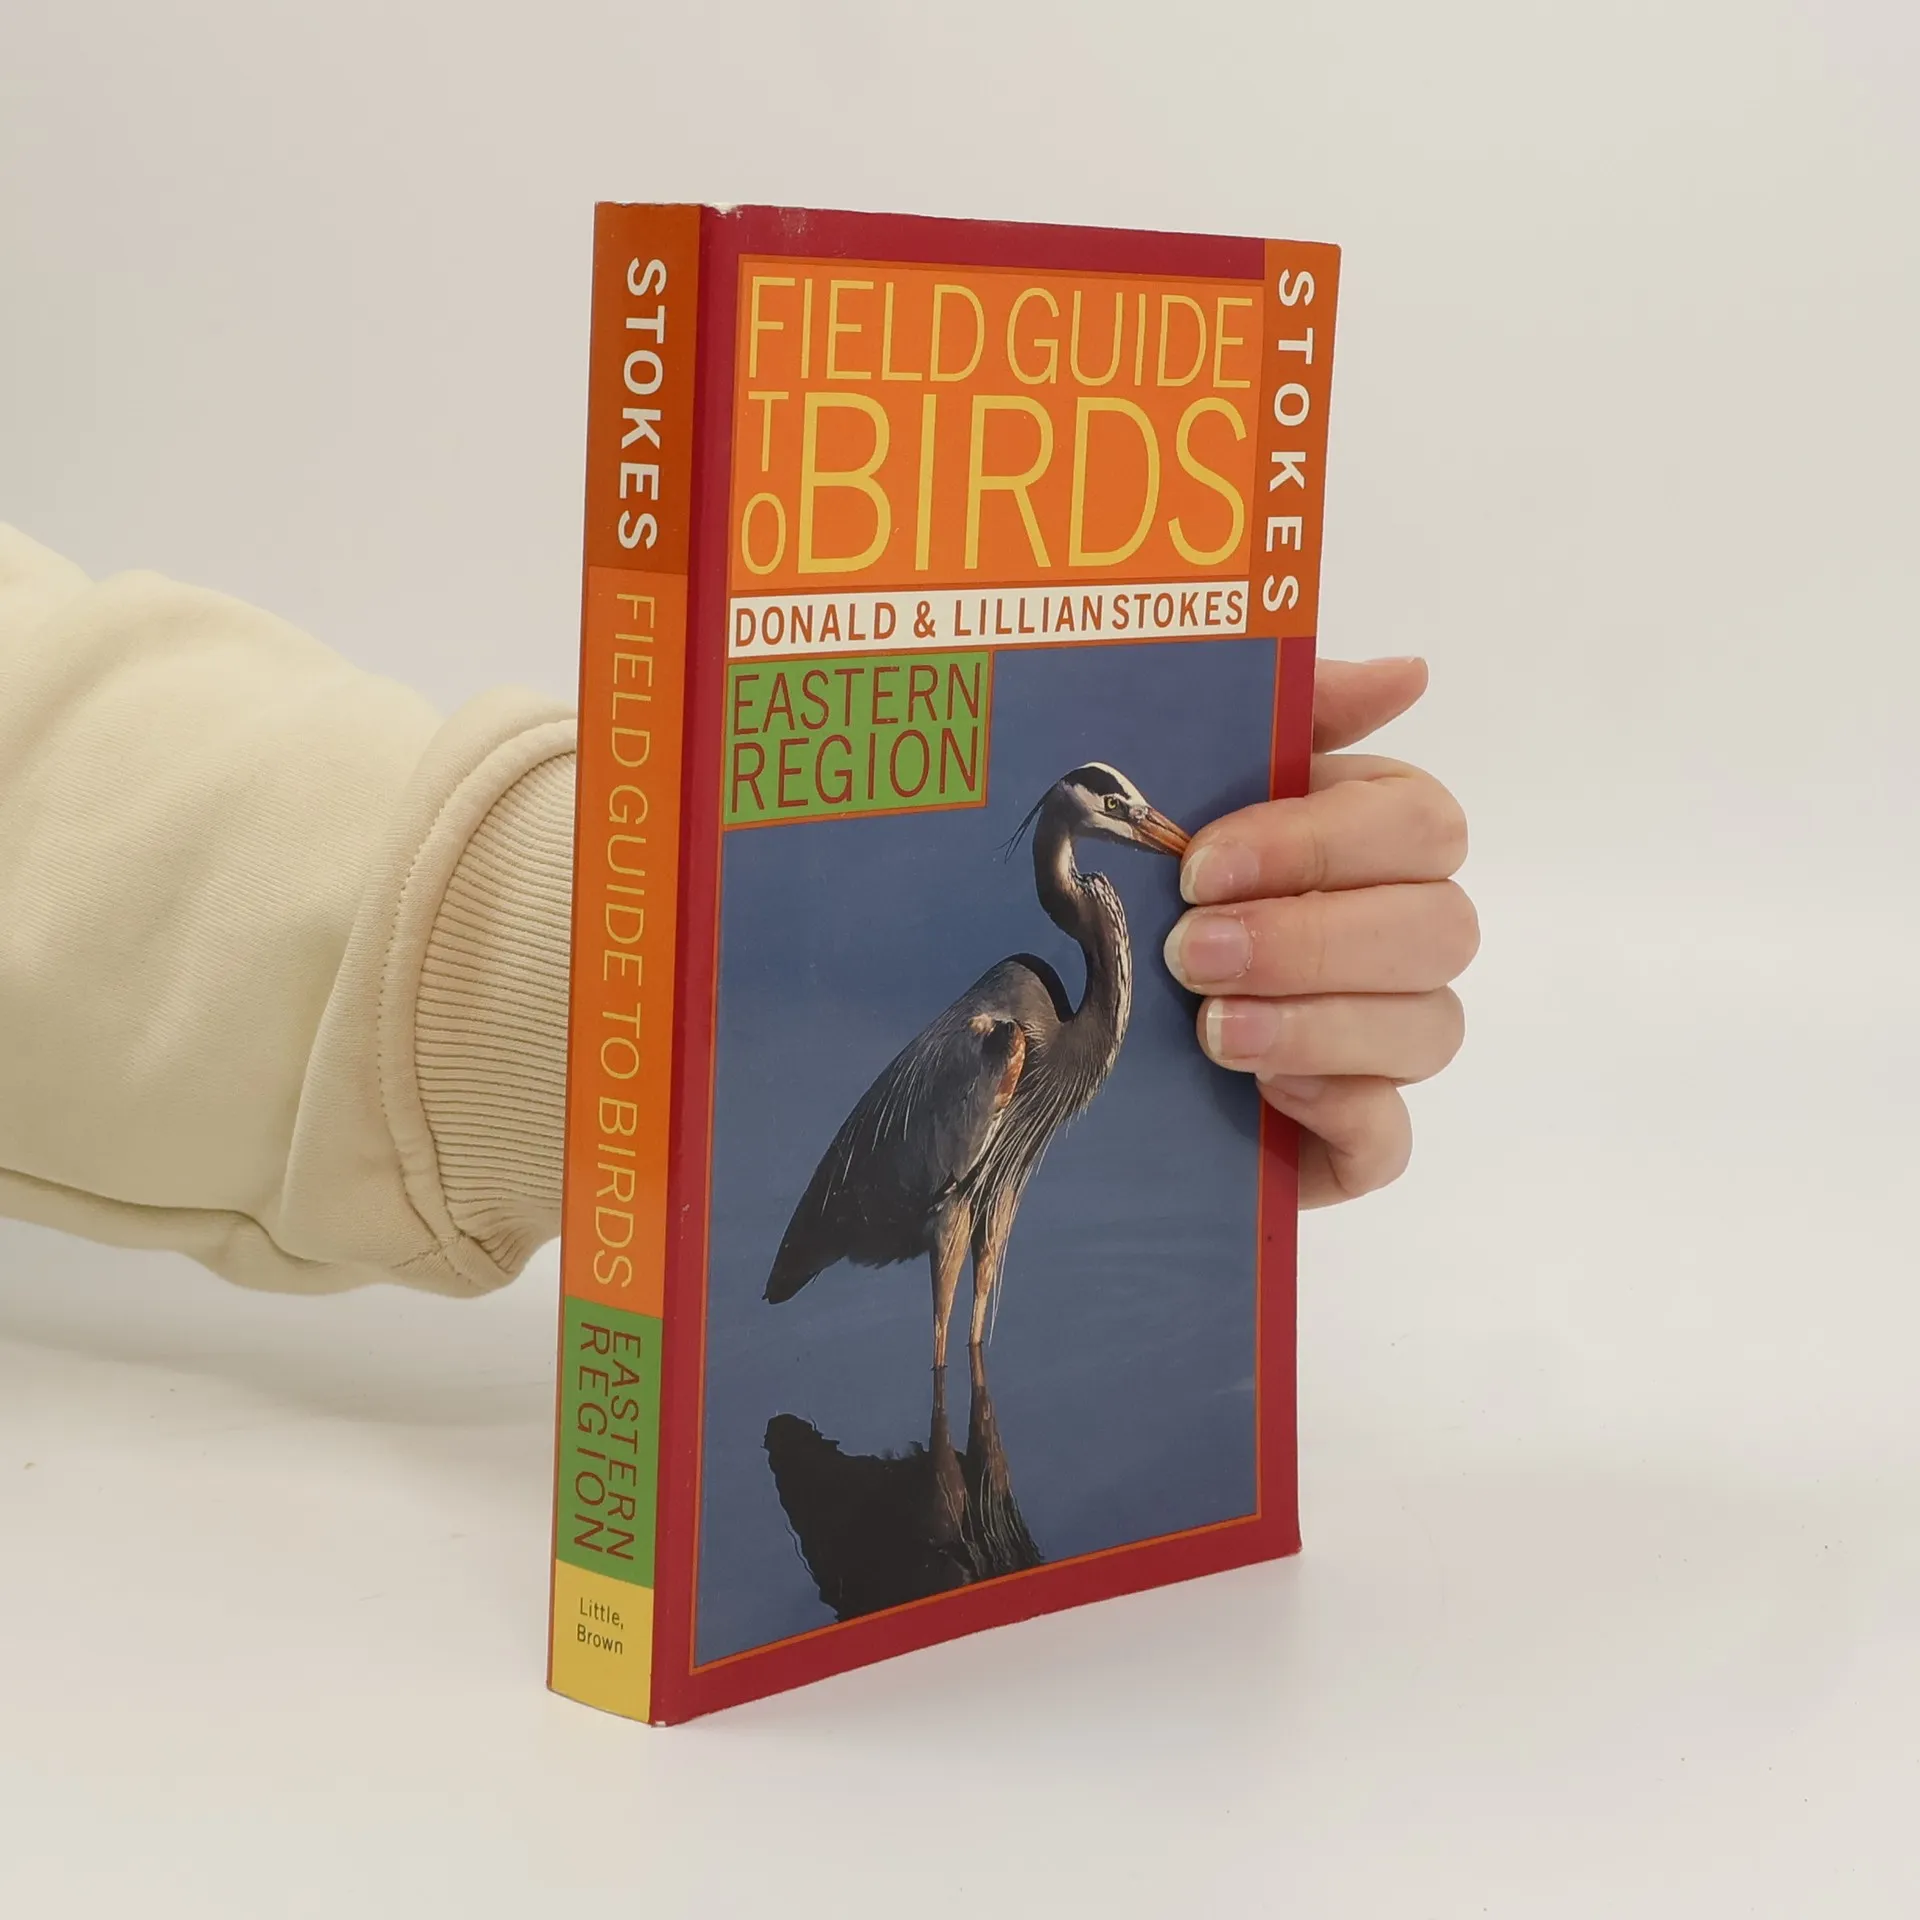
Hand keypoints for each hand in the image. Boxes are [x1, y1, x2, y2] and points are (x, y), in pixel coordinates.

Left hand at [1163, 657, 1476, 1206]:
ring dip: (1317, 1024)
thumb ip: (1291, 715)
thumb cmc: (1137, 889)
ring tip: (1212, 1031)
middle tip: (1192, 954)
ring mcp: (1380, 1044)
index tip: (1204, 864)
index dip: (1321, 842)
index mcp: (1365, 842)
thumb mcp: (1186, 789)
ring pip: (1430, 1029)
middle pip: (1442, 926)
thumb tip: (1408, 672)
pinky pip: (1391, 1138)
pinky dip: (1340, 1113)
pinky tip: (1267, 1096)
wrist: (1062, 1028)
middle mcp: (1393, 938)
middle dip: (1312, 939)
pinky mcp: (1347, 1138)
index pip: (1421, 823)